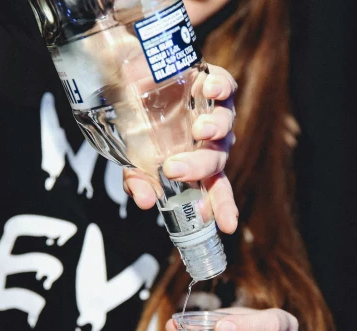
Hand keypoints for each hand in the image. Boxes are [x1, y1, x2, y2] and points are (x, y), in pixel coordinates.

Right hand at [123, 64, 238, 233]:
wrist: (129, 79)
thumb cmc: (138, 124)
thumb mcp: (134, 158)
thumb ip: (139, 180)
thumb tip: (145, 201)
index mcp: (198, 163)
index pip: (216, 188)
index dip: (223, 206)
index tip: (227, 225)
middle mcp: (212, 141)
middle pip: (216, 159)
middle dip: (199, 167)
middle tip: (174, 169)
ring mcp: (214, 111)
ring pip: (225, 125)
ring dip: (215, 130)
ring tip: (199, 130)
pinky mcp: (213, 82)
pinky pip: (226, 87)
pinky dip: (220, 88)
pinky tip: (208, 90)